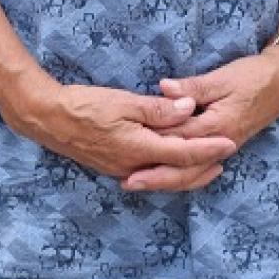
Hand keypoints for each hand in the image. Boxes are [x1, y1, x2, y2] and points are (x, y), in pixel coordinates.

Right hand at [28, 83, 236, 190]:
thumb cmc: (85, 106)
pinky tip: (171, 161)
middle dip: (203, 167)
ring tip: (207, 163)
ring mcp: (122, 169)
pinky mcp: (113, 167)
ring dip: (187, 171)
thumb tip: (188, 109)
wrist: (48, 119)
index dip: (209, 148)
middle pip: (177, 173)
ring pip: (164, 176)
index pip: (183, 152)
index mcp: (139, 148)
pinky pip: (149, 173)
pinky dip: (168, 169)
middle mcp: (134, 166)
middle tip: (226, 157)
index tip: (230, 143)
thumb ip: (158, 109)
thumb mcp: (124, 102)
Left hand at [122, 52, 278, 191]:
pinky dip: (183, 174)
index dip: (154, 148)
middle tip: (128, 183)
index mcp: (216, 125)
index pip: (180, 141)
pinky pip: (200, 166)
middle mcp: (220, 143)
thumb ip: (192, 87)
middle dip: (156, 177)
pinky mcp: (225, 144)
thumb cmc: (252, 76)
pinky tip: (168, 175)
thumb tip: (163, 88)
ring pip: (193, 172)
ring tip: (141, 184)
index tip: (130, 155)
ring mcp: (224, 147)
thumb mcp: (222, 77)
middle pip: (185, 167)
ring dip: (167, 179)